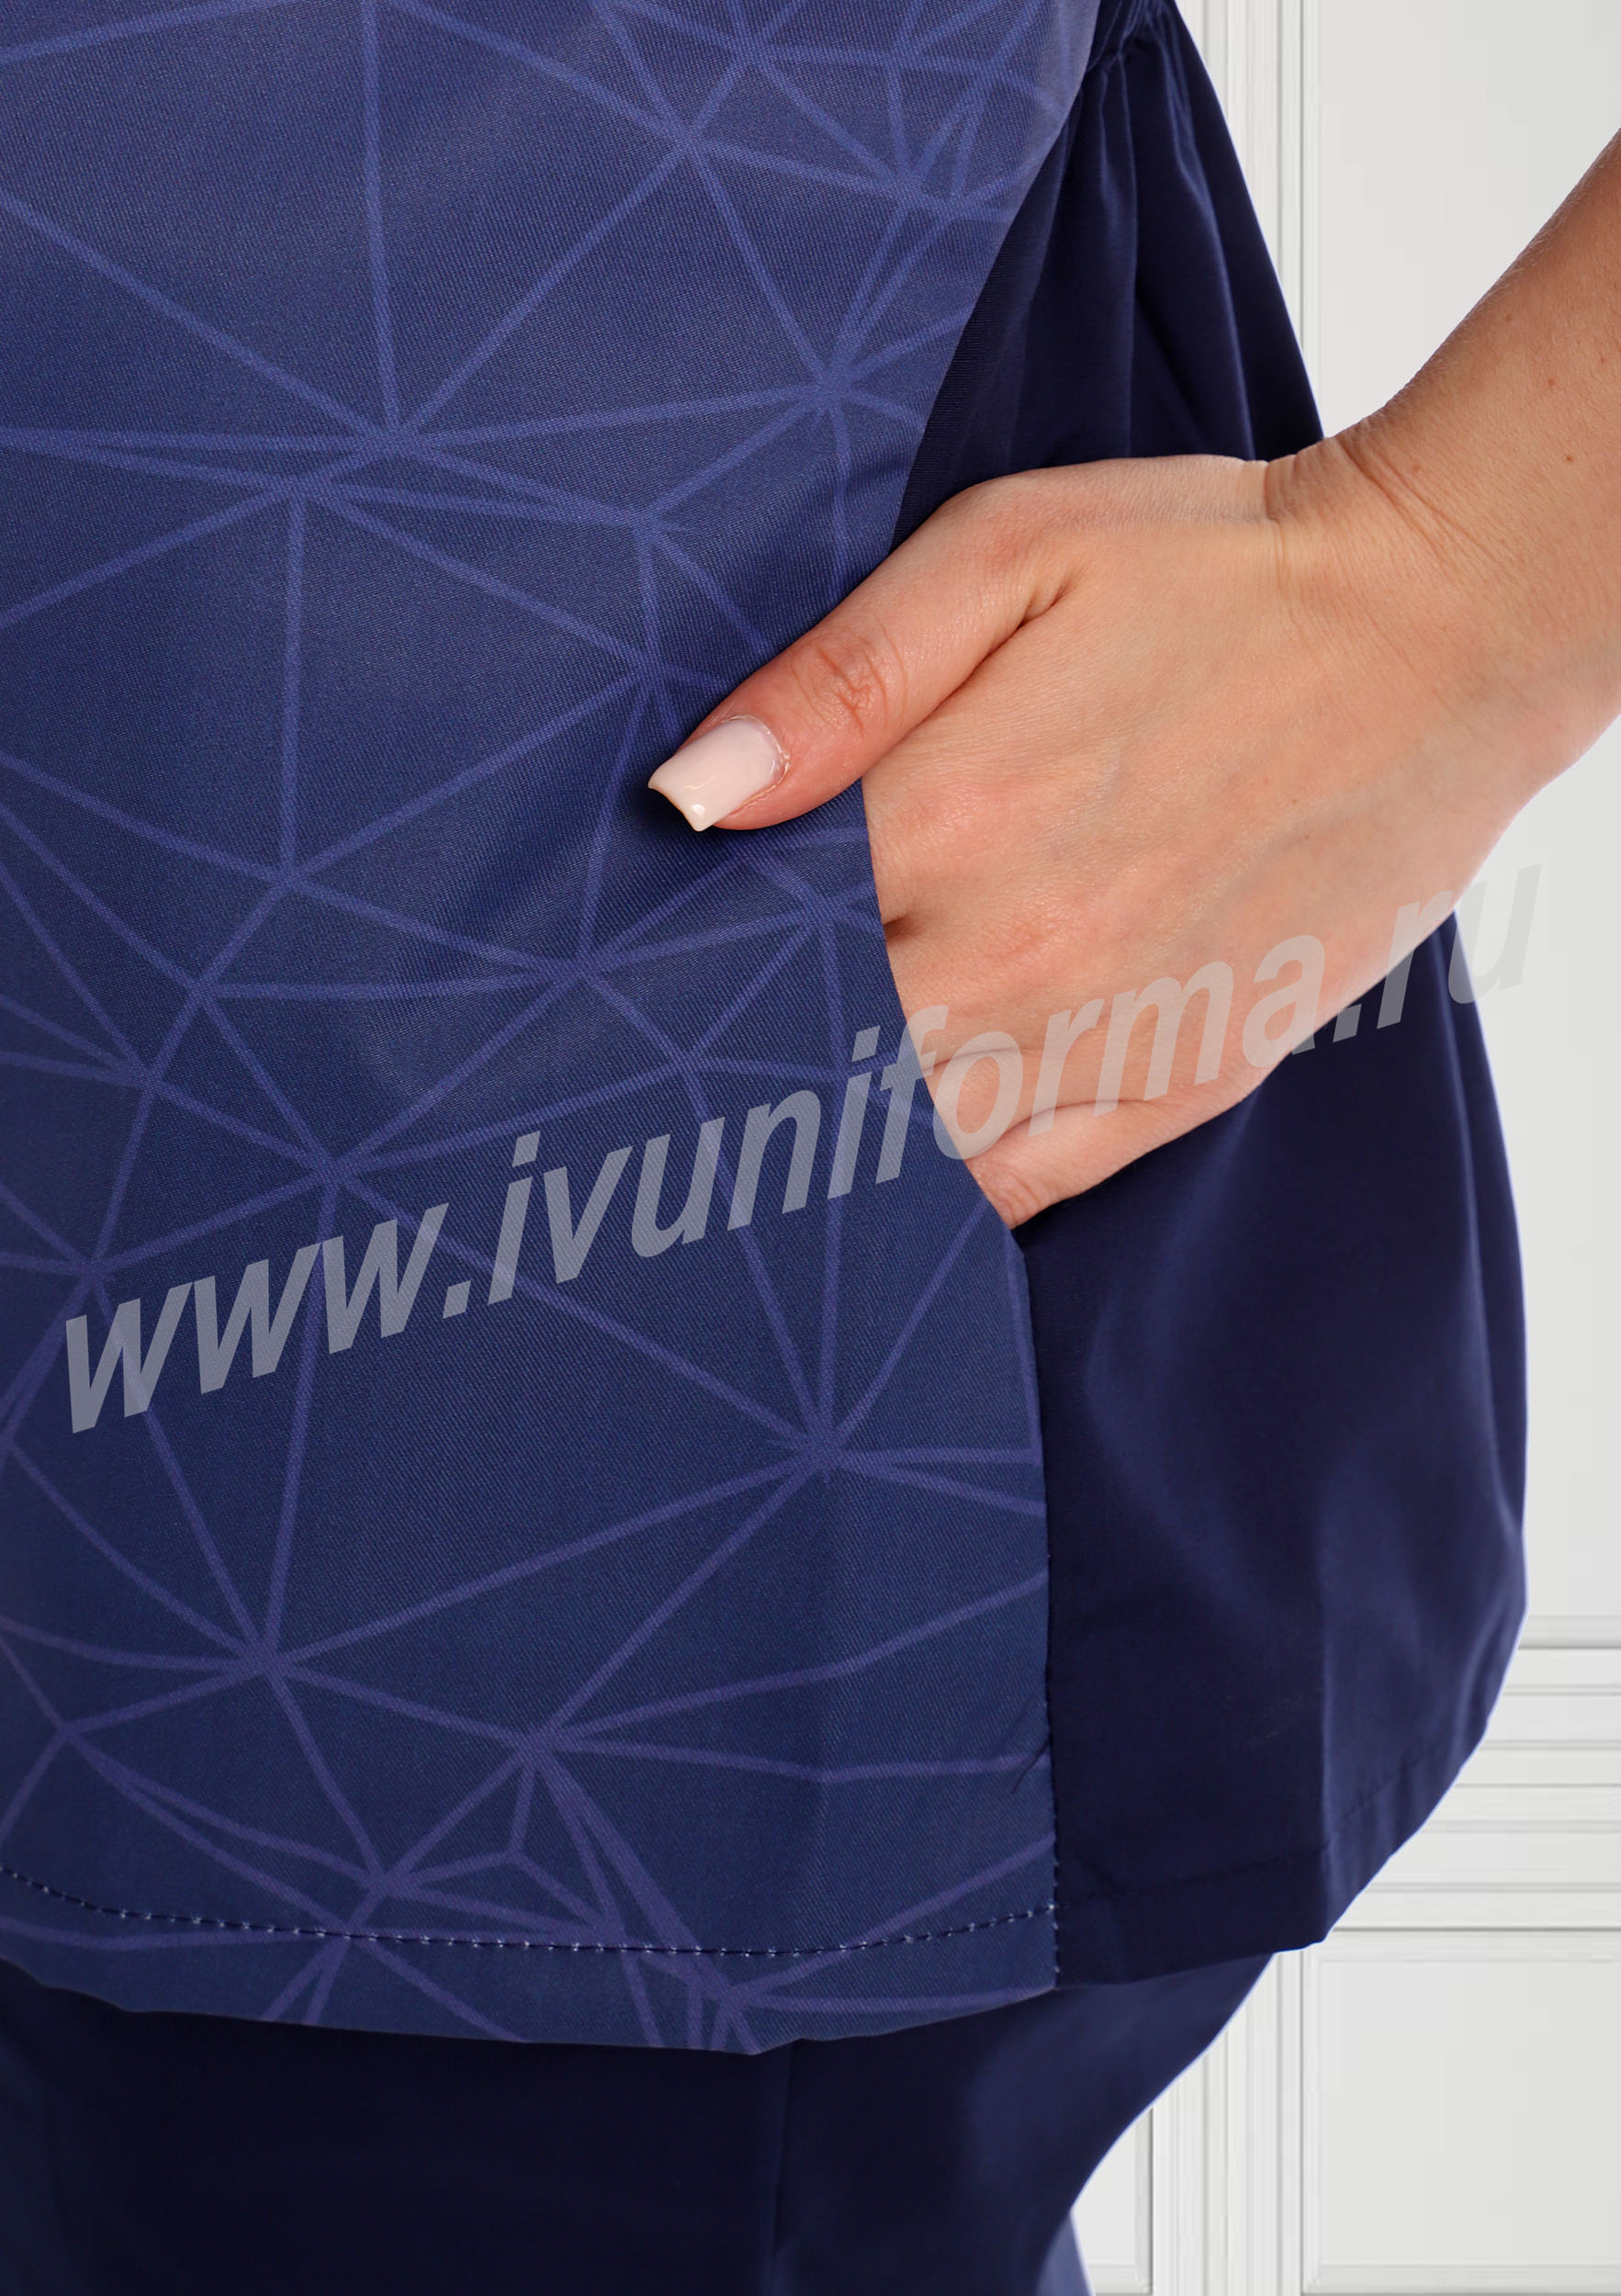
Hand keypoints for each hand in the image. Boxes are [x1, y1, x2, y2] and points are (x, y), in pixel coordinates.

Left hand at [649, 129, 1620, 1222]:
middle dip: (726, 1084)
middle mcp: (1019, 953)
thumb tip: (684, 798)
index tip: (611, 1012)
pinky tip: (895, 1180)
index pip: (747, 952)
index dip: (671, 987)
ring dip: (822, 1155)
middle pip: (809, 1070)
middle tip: (645, 1115)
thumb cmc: (1214, 572)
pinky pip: (1030, 1184)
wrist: (1439, 626)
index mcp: (948, 818)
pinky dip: (950, 1194)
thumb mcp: (1003, 553)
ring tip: (746, 1160)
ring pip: (911, 1149)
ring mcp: (1110, 1030)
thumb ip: (835, 681)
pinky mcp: (1187, 1075)